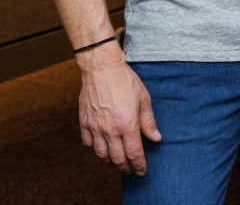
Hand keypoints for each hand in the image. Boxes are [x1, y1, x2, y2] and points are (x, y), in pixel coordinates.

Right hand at [75, 41, 160, 174]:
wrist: (102, 69)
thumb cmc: (125, 81)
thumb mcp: (144, 99)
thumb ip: (149, 121)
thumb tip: (156, 138)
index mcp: (127, 125)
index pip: (134, 153)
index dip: (139, 165)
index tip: (141, 171)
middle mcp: (110, 130)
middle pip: (117, 158)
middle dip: (125, 167)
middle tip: (130, 170)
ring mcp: (95, 127)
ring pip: (101, 154)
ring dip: (110, 161)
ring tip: (117, 161)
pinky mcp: (84, 122)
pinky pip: (87, 143)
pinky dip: (94, 148)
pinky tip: (101, 146)